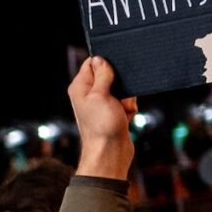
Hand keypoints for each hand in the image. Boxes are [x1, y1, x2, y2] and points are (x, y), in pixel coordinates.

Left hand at [68, 57, 137, 182]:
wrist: (110, 152)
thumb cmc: (101, 126)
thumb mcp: (100, 95)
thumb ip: (102, 75)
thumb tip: (100, 59)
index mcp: (80, 87)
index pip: (92, 64)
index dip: (105, 63)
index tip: (115, 68)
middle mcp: (89, 95)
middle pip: (109, 76)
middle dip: (121, 82)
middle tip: (120, 93)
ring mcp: (102, 104)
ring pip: (121, 90)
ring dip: (128, 97)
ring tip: (124, 108)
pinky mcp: (114, 113)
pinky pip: (127, 102)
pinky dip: (130, 108)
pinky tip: (126, 116)